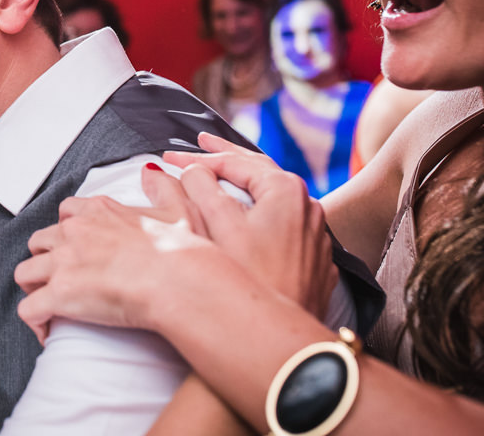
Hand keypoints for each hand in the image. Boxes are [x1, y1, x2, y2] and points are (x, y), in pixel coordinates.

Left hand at [15, 167, 211, 344]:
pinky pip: (29, 309)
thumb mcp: (178, 208)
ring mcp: (64, 263)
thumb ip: (163, 187)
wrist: (179, 280)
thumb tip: (152, 172)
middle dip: (44, 260)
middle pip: (39, 242)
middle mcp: (75, 233)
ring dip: (34, 289)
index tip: (74, 249)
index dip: (66, 232)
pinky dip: (35, 321)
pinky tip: (49, 331)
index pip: (66, 212)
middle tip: (60, 280)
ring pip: (25, 273)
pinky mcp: (60, 294)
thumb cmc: (182, 251)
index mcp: (100, 212)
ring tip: (50, 306)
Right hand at [163, 132, 336, 316]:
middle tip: (199, 143)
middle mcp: (309, 207)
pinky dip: (259, 208)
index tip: (168, 157)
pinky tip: (247, 213)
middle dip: (226, 157)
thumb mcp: (217, 225)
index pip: (236, 162)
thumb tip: (191, 169)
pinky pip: (284, 220)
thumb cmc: (249, 281)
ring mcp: (314, 234)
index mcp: (286, 191)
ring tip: (220, 172)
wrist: (282, 340)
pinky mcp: (314, 259)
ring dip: (244, 182)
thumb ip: (200, 187)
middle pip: (260, 171)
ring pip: (274, 196)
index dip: (198, 157)